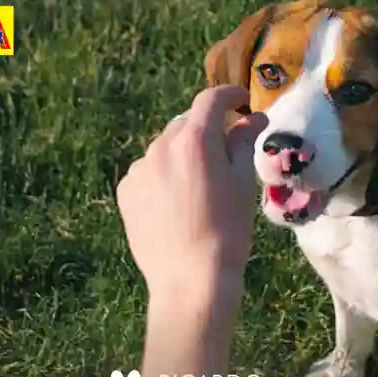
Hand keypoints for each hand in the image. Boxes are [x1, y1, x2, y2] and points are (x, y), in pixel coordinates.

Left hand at [116, 85, 267, 310]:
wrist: (191, 280)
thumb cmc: (228, 232)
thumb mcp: (242, 184)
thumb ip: (243, 143)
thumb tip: (251, 117)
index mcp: (194, 140)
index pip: (210, 100)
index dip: (229, 96)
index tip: (241, 101)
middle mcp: (160, 147)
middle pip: (186, 124)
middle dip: (206, 131)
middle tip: (225, 154)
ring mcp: (139, 169)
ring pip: (165, 149)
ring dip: (182, 155)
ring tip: (199, 188)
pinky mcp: (126, 191)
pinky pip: (148, 172)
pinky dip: (162, 176)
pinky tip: (176, 204)